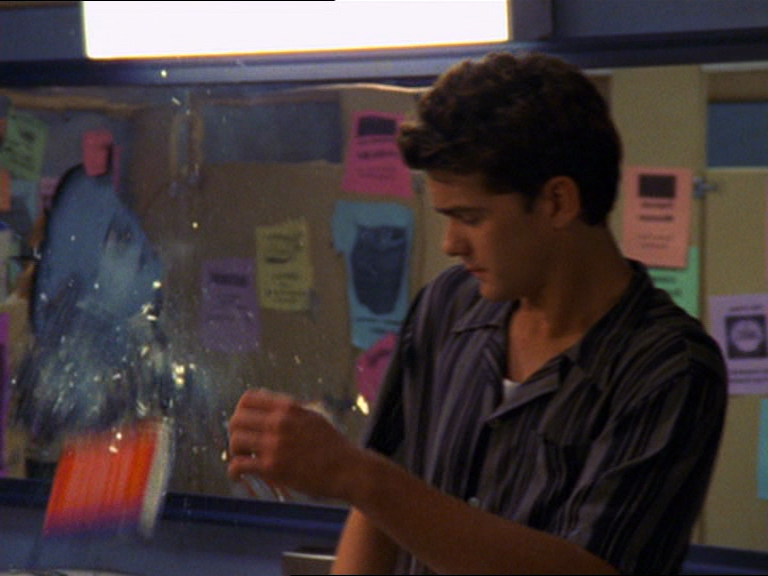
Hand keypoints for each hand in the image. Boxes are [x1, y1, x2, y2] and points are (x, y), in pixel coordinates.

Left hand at [227, 388, 359, 500]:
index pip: (248, 398)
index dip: (241, 411)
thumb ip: (292, 413)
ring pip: (235, 441)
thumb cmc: (334, 446)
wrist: (349, 469)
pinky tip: (238, 475)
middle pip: (237, 419)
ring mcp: (274, 444)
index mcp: (288, 407)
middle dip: (235, 432)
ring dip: (235, 452)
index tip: (245, 423)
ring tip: (242, 459)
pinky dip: (234, 471)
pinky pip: (239, 465)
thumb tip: (273, 412)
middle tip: (242, 444)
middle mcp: (279, 422)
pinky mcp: (273, 467)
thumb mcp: (313, 417)